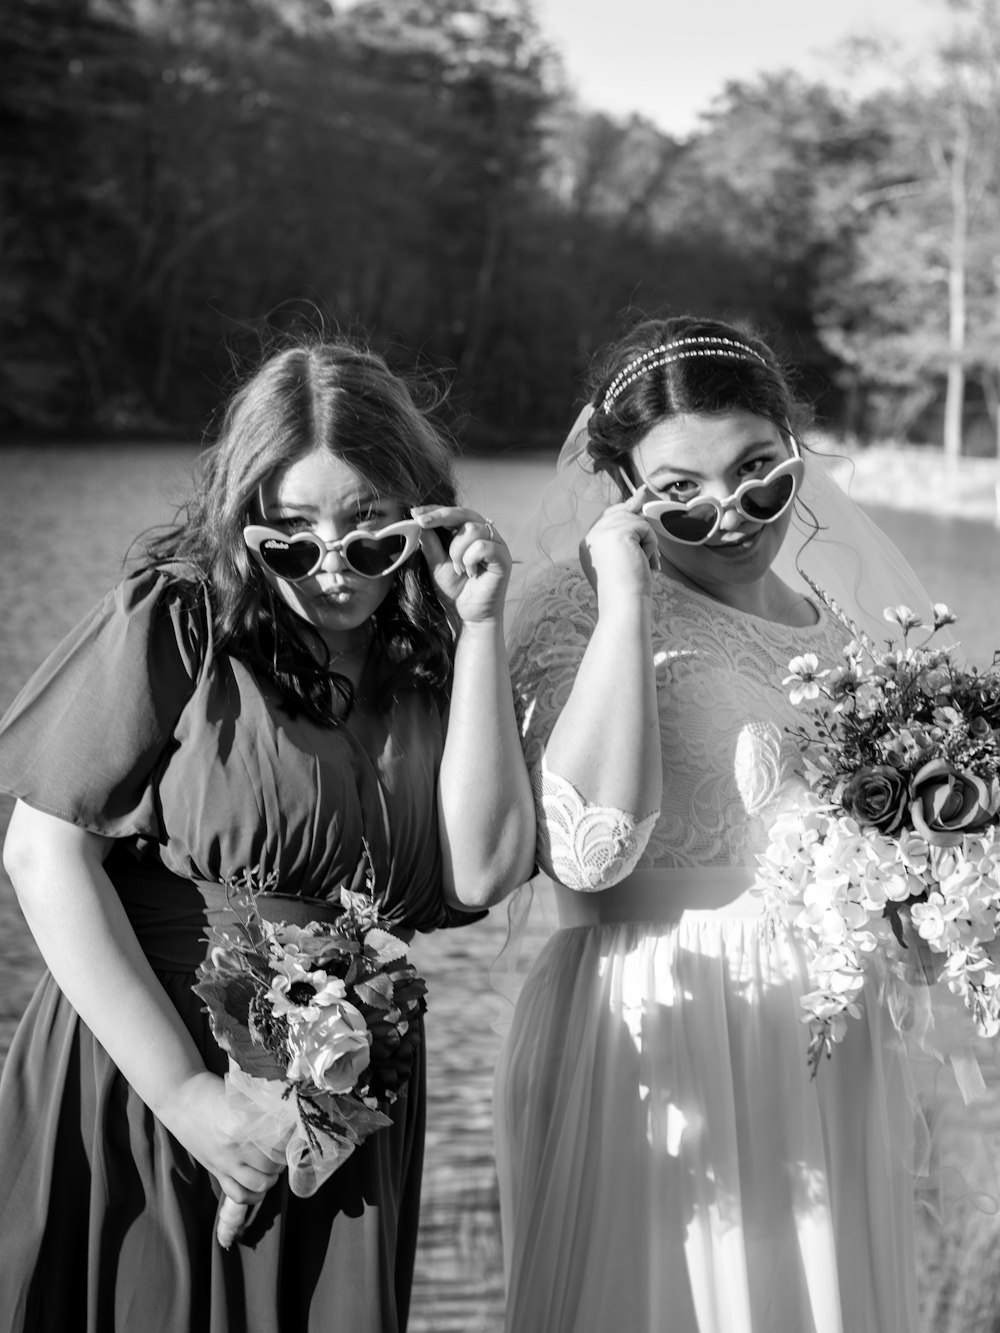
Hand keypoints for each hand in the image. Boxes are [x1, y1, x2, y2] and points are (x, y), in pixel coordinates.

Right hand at [155, 1071, 283, 1204]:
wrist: (180, 1097)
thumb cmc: (213, 1090)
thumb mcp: (242, 1096)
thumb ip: (262, 1111)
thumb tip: (287, 1120)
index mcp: (245, 1123)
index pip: (280, 1140)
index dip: (291, 1139)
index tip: (295, 1134)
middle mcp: (237, 1147)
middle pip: (272, 1164)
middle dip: (283, 1160)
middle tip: (286, 1151)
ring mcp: (225, 1162)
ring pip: (259, 1184)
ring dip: (271, 1179)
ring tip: (274, 1169)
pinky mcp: (215, 1171)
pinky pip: (237, 1194)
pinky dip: (253, 1196)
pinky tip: (260, 1188)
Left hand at [412, 505, 511, 625]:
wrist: (469, 617)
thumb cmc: (455, 590)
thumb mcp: (436, 564)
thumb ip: (431, 543)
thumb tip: (419, 522)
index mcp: (469, 533)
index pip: (452, 513)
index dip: (434, 510)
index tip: (414, 513)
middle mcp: (486, 534)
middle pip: (464, 513)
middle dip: (440, 517)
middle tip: (421, 523)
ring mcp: (497, 544)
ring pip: (472, 529)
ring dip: (457, 550)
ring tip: (459, 569)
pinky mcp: (504, 558)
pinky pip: (484, 546)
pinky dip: (471, 559)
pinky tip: (471, 573)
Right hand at [579, 486, 660, 601]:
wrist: (624, 605)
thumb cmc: (626, 592)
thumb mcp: (623, 560)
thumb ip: (627, 535)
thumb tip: (639, 500)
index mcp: (588, 546)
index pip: (608, 518)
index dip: (626, 508)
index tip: (641, 493)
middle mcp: (591, 537)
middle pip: (621, 513)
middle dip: (638, 522)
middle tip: (647, 507)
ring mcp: (602, 532)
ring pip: (636, 522)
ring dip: (646, 543)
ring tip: (642, 565)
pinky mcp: (618, 532)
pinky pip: (644, 528)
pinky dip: (650, 545)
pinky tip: (644, 562)